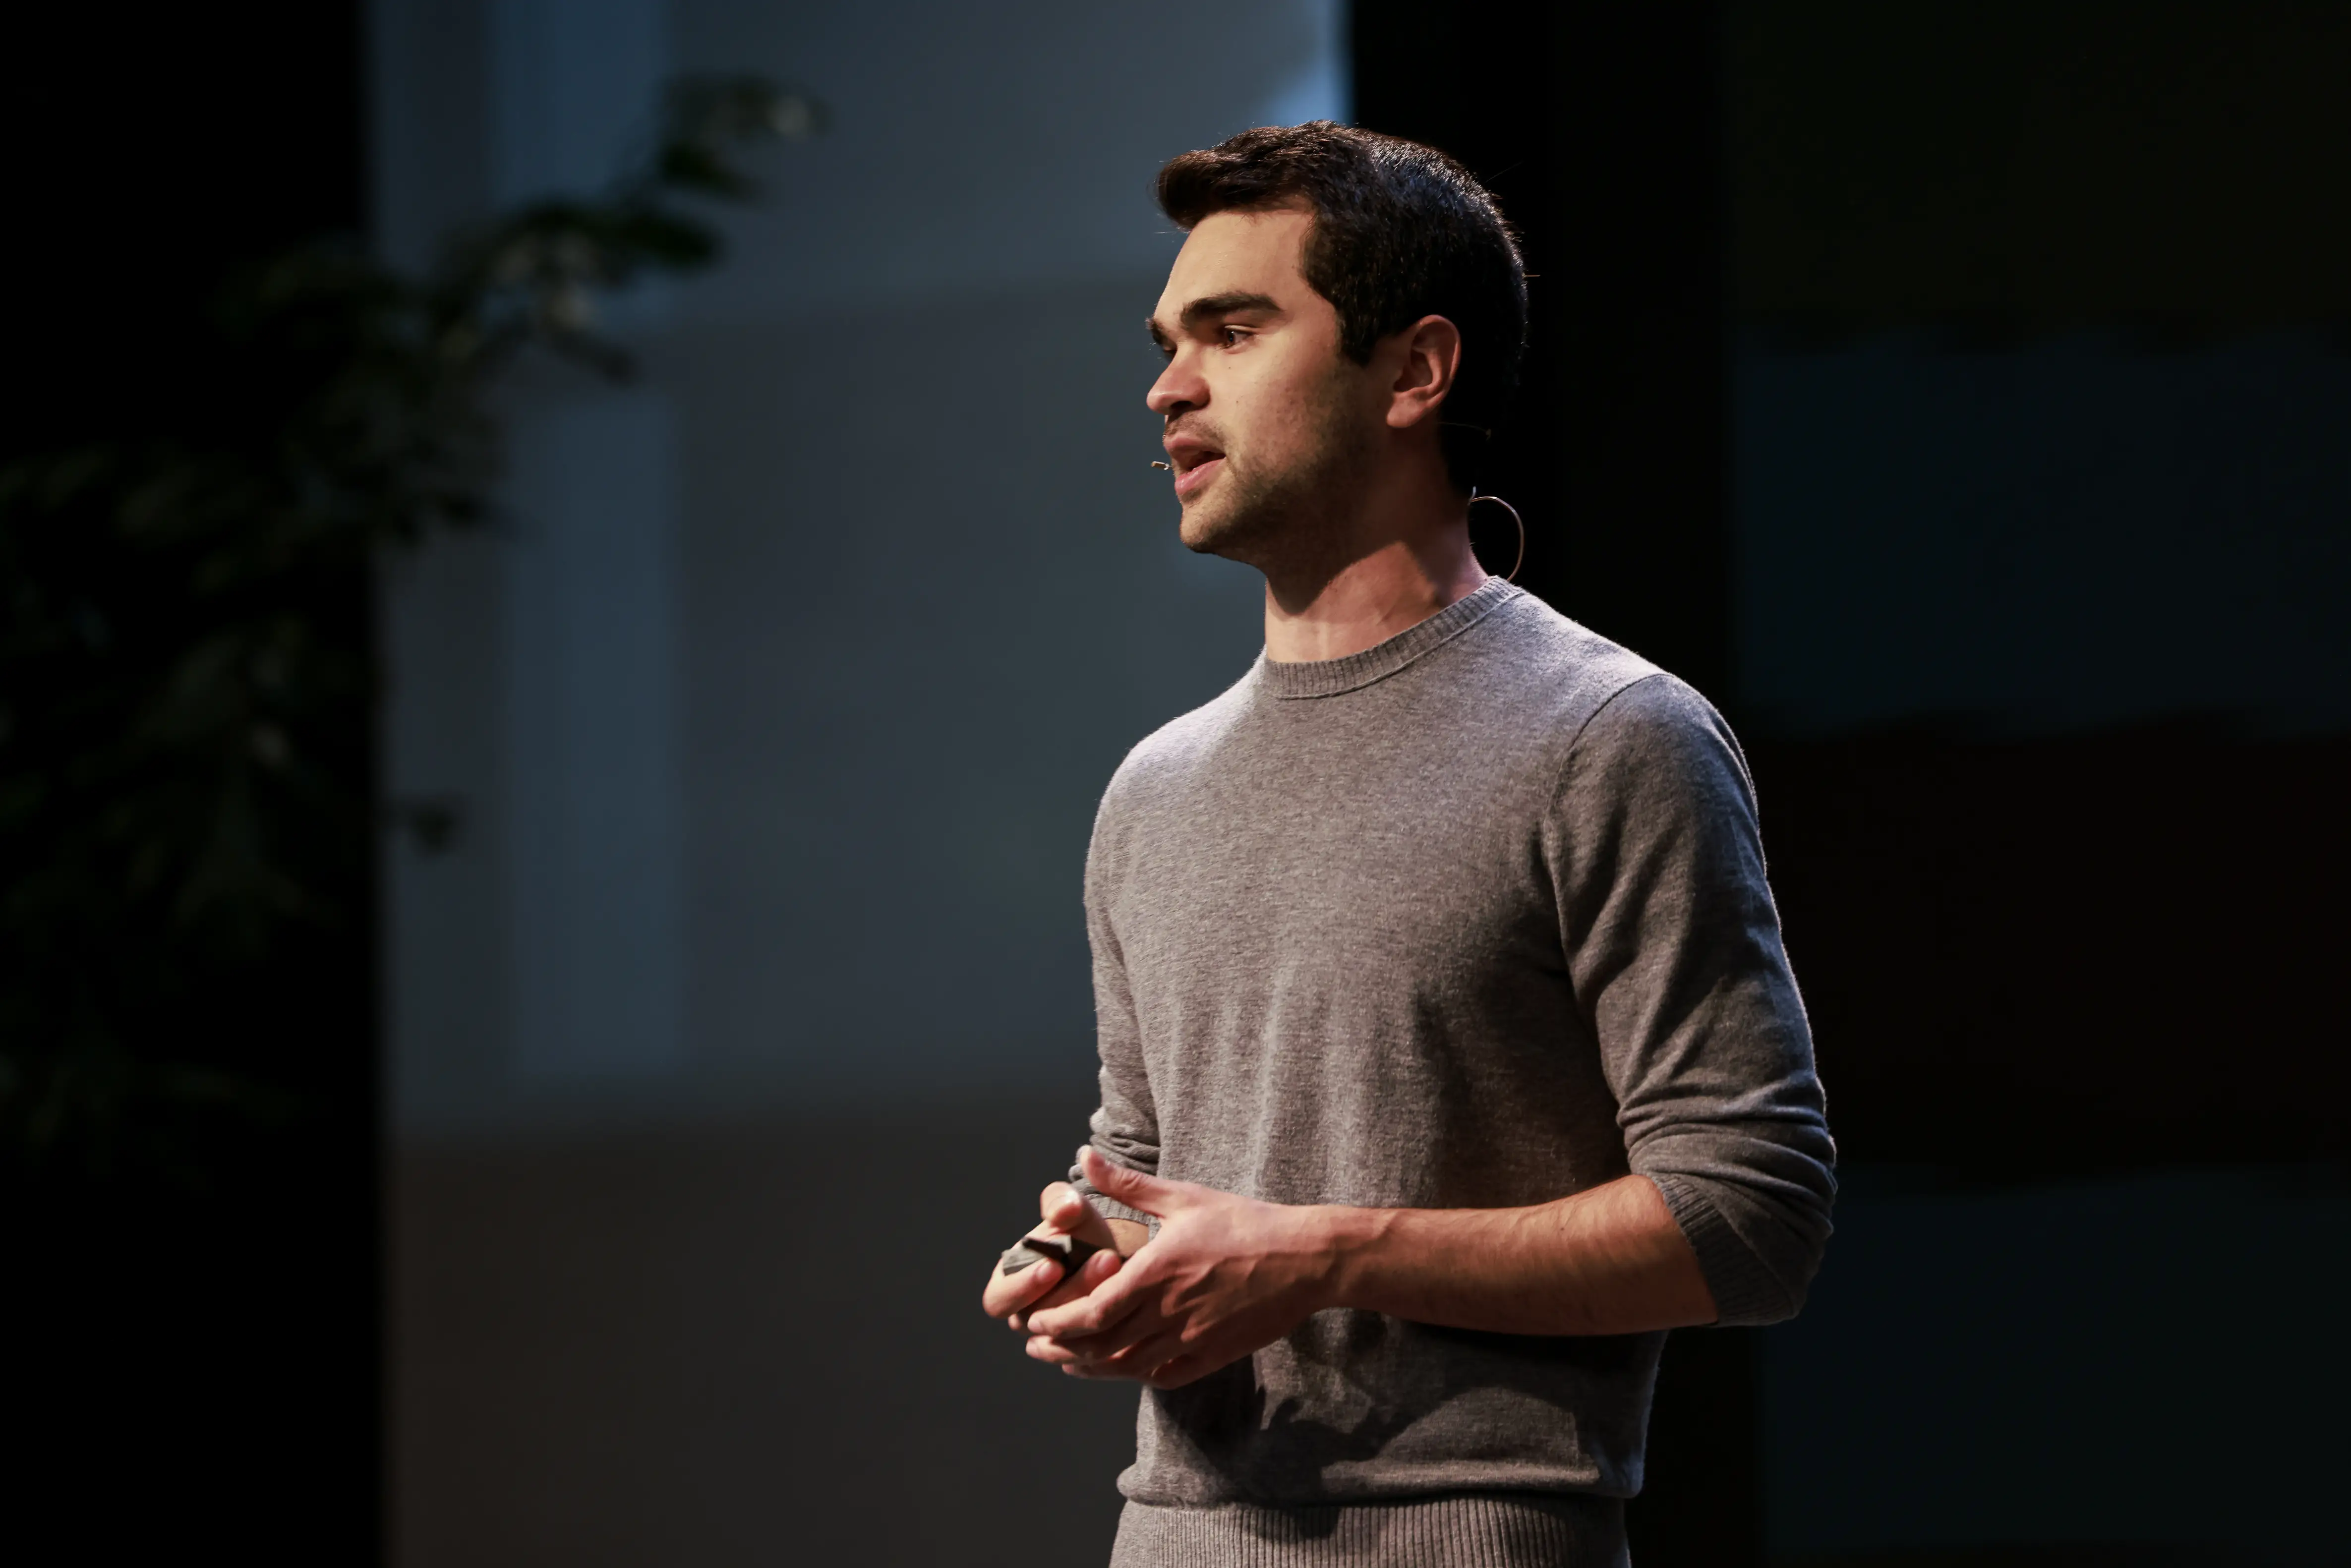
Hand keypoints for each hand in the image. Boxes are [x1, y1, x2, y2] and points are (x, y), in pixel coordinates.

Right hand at [980, 1179, 1126, 1329]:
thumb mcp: (1069, 1209)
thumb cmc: (1079, 1229)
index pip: (1000, 1299)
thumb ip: (1060, 1203)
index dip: (1024, 1286)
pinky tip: (1134, 1289)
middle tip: (1104, 1260)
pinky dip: (1116, 1318)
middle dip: (1074, 1291)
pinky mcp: (1088, 1343)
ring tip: (1119, 1261)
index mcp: (1008, 1284)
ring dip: (1098, 1297)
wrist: (1111, 1247)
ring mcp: (1057, 1334)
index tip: (1053, 1265)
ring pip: (1072, 1334)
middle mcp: (1027, 1315)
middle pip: (1039, 1321)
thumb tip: (1063, 1209)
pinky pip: (1099, 1341)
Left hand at [1021, 1147, 1339, 1388]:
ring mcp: (1192, 1339)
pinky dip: (1137, 1375)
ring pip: (1129, 1367)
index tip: (1035, 1324)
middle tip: (1039, 1348)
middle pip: (1103, 1346)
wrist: (1303, 1259)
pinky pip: (1165, 1376)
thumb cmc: (1244, 1222)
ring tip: (1070, 1364)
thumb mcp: (1184, 1197)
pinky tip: (1124, 1368)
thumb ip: (1129, 1185)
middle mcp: (1170, 1312)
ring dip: (1093, 1369)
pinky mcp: (1214, 1355)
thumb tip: (1084, 1158)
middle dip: (1063, 1350)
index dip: (1059, 1324)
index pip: (1094, 1312)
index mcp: (1157, 1273)